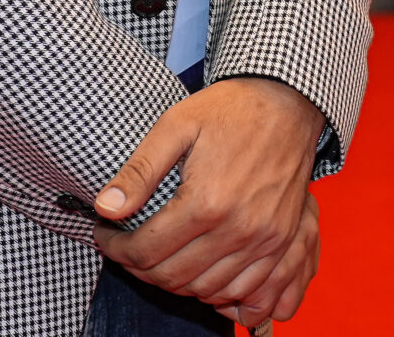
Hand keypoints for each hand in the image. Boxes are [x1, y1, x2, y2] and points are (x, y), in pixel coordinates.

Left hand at [95, 77, 324, 316]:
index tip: (105, 235)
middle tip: (126, 247)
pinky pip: (242, 289)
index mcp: (206, 201)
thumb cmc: (229, 109)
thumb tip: (105, 208)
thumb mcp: (176, 125)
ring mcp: (264, 239)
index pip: (146, 252)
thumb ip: (138, 171)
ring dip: (172, 282)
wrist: (288, 103)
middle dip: (138, 268)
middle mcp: (238, 229)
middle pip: (172, 277)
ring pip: (204, 289)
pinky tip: (196, 268)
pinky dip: (213, 290)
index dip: (116, 249)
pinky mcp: (281, 241)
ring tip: (157, 256)